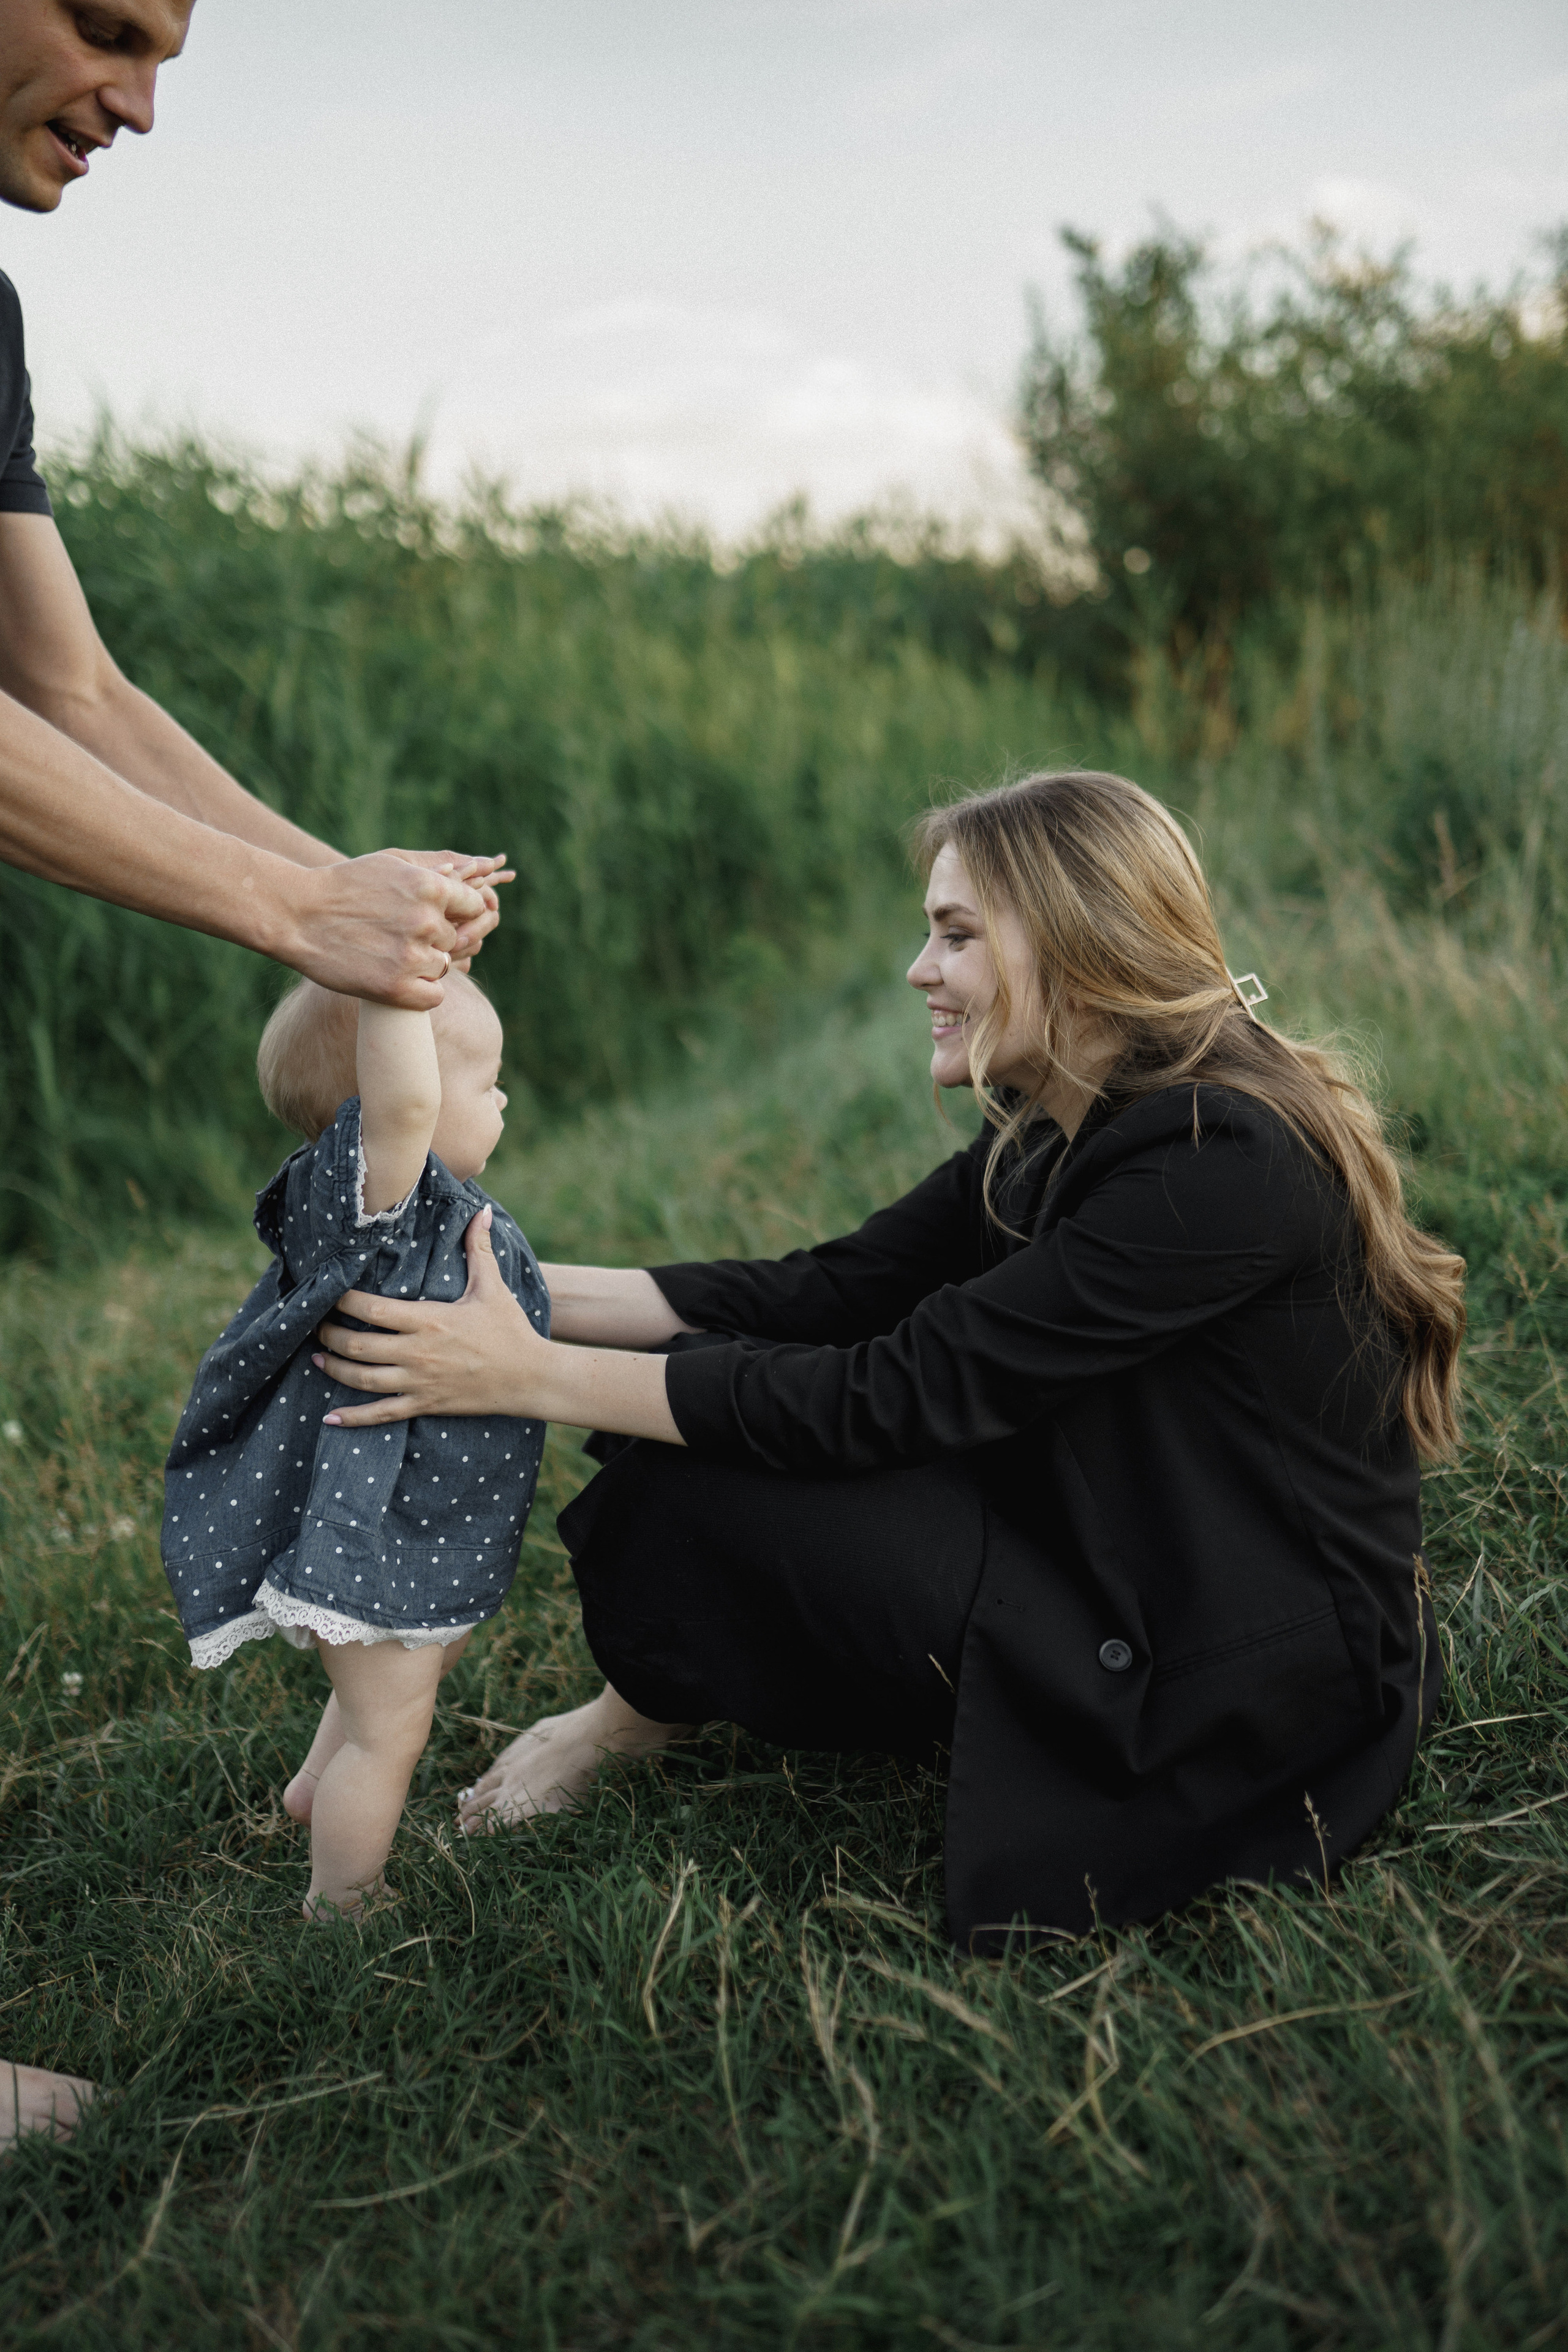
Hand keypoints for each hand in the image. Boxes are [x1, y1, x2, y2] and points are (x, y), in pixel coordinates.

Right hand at [284, 852, 492, 1007]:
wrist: (296, 915)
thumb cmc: (344, 886)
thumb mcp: (391, 864)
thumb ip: (433, 872)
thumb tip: (479, 871)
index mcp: (431, 887)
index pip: (474, 906)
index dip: (457, 914)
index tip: (436, 918)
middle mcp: (427, 921)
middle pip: (455, 939)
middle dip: (433, 938)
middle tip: (398, 936)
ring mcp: (412, 956)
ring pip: (443, 966)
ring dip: (423, 964)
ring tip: (388, 953)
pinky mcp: (396, 987)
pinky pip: (433, 996)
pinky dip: (419, 991)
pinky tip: (395, 977)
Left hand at [316, 1207, 540, 1425]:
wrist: (531, 1377)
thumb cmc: (510, 1330)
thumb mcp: (493, 1287)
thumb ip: (479, 1249)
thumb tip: (484, 1211)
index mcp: (429, 1320)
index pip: (371, 1309)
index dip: (342, 1301)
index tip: (328, 1293)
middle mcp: (418, 1352)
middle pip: (357, 1346)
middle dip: (329, 1336)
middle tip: (316, 1326)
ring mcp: (419, 1382)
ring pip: (362, 1379)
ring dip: (334, 1369)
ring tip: (317, 1359)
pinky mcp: (425, 1405)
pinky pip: (381, 1415)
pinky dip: (353, 1418)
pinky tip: (330, 1417)